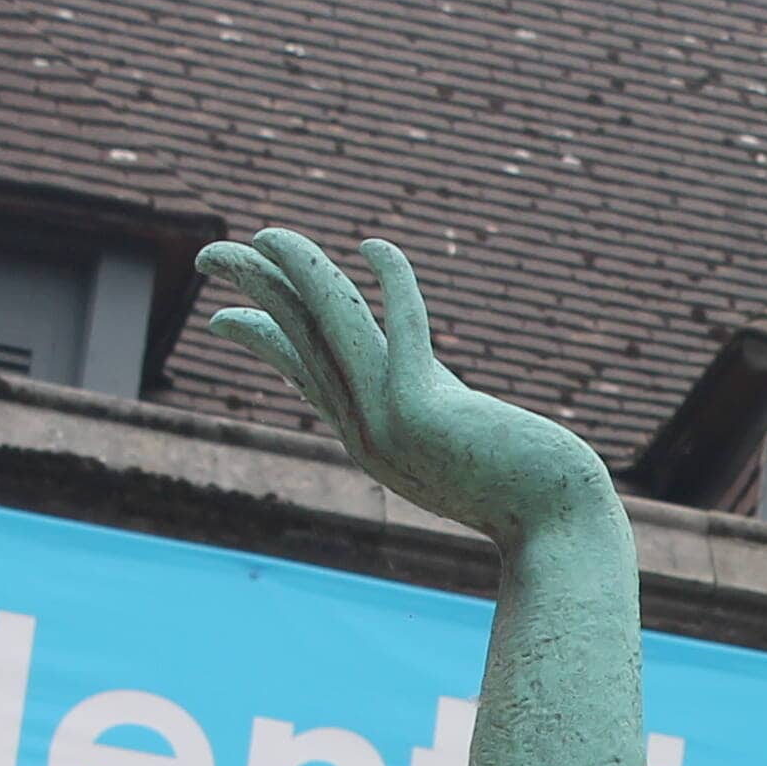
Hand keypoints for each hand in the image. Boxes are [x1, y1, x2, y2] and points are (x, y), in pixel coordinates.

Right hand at [196, 229, 617, 542]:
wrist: (558, 528)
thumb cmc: (524, 492)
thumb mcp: (461, 449)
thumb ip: (435, 415)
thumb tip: (427, 397)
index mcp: (369, 437)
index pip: (302, 373)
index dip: (261, 338)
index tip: (223, 317)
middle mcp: (366, 429)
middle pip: (300, 341)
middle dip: (255, 292)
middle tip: (207, 255)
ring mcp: (390, 420)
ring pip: (332, 327)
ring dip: (297, 275)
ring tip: (266, 237)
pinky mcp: (426, 409)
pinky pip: (404, 327)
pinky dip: (392, 282)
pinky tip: (376, 245)